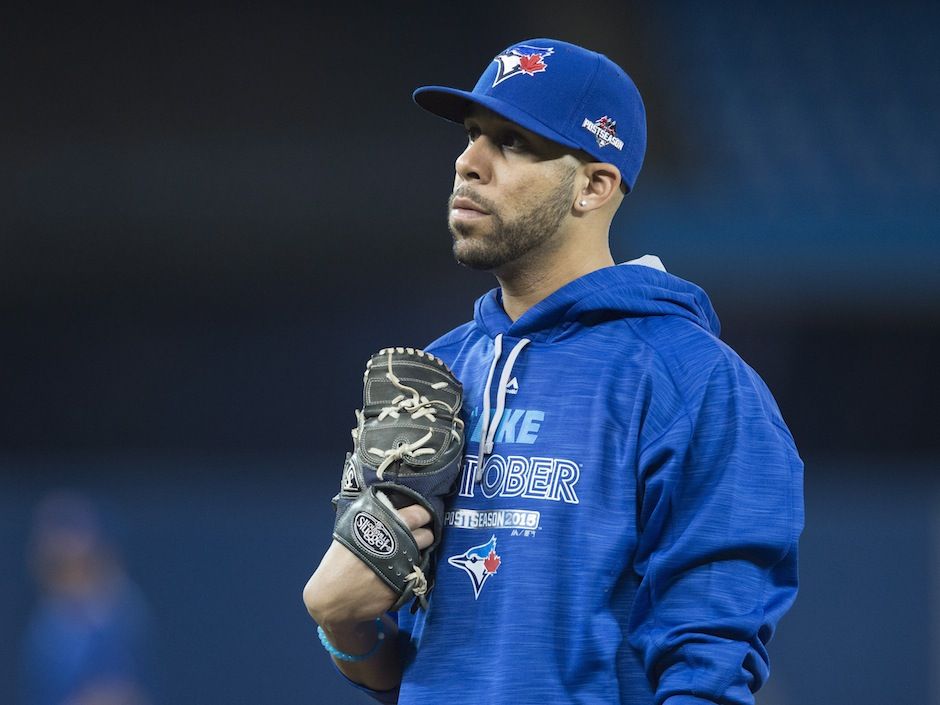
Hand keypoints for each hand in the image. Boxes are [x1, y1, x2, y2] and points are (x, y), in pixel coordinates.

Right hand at [304, 504, 432, 627]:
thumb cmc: (337, 564)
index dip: (424, 514)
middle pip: (427, 535)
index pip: (418, 513)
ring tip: (404, 556)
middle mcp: (397, 544)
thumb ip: (374, 519)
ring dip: (417, 555)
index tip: (424, 515)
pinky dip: (409, 574)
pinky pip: (415, 576)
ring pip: (423, 556)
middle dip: (426, 535)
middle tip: (419, 536)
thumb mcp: (350, 532)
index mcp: (384, 525)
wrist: (331, 599)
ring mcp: (403, 567)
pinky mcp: (404, 587)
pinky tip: (395, 574)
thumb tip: (391, 507)